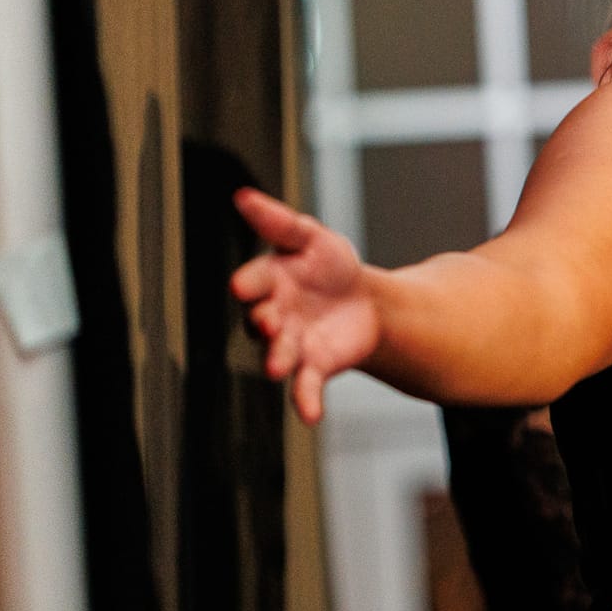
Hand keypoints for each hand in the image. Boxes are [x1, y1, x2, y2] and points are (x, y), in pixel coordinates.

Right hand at [229, 188, 378, 423]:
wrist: (368, 303)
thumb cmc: (331, 267)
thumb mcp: (310, 237)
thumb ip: (277, 221)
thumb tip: (243, 196)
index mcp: (269, 281)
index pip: (253, 281)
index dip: (248, 284)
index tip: (243, 286)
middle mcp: (274, 315)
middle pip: (260, 320)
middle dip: (262, 322)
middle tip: (268, 322)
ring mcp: (292, 342)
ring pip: (278, 354)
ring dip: (276, 359)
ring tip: (277, 366)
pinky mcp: (315, 365)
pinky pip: (306, 386)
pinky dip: (305, 401)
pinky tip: (310, 414)